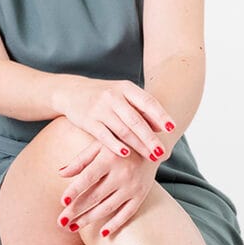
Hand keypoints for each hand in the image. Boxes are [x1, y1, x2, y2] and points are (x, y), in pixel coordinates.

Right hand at [52, 77, 174, 162]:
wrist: (72, 92)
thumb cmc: (105, 96)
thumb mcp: (123, 95)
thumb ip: (141, 108)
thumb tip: (162, 127)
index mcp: (126, 88)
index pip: (147, 101)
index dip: (160, 115)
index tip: (172, 128)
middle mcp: (113, 96)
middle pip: (136, 120)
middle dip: (150, 137)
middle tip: (162, 151)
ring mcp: (100, 108)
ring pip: (122, 129)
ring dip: (138, 145)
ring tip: (150, 156)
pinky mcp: (88, 121)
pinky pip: (104, 135)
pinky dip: (115, 145)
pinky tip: (125, 154)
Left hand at [59, 142, 161, 237]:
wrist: (152, 146)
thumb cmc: (119, 144)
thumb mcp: (100, 146)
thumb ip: (80, 160)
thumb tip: (61, 174)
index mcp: (110, 158)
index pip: (88, 177)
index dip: (74, 190)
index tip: (62, 202)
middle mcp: (122, 173)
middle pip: (95, 196)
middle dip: (76, 210)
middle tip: (61, 222)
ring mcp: (133, 186)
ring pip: (108, 207)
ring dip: (89, 219)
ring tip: (73, 227)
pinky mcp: (141, 195)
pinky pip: (127, 213)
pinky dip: (116, 224)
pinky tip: (103, 233)